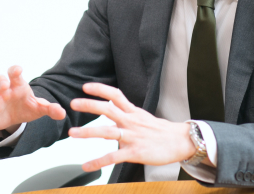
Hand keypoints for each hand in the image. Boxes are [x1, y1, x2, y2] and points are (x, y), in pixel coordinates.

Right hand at [0, 65, 65, 131]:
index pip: (14, 73)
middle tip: (4, 86)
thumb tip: (62, 113)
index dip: (15, 70)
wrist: (16, 117)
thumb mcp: (39, 109)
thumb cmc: (27, 107)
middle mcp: (3, 90)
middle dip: (0, 81)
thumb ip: (50, 109)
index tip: (18, 70)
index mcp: (17, 85)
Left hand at [68, 83, 195, 171]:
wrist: (181, 142)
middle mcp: (131, 122)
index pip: (115, 95)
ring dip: (88, 132)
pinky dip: (98, 162)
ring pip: (107, 132)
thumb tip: (109, 122)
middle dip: (89, 105)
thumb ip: (125, 118)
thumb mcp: (142, 118)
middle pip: (108, 109)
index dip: (100, 89)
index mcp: (133, 112)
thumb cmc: (161, 131)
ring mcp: (133, 137)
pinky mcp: (135, 153)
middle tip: (73, 103)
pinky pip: (114, 157)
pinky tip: (86, 166)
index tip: (85, 86)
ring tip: (72, 133)